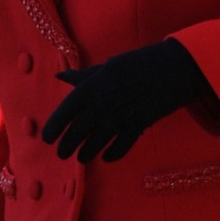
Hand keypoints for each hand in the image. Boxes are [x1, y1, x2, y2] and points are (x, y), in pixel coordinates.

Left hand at [41, 39, 213, 162]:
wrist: (173, 68)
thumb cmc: (139, 62)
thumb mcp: (108, 66)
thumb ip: (84, 76)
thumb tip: (61, 76)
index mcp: (93, 86)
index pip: (66, 110)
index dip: (55, 126)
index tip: (47, 138)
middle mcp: (102, 104)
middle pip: (78, 131)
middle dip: (68, 145)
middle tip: (62, 154)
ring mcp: (120, 116)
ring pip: (96, 142)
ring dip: (86, 152)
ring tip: (81, 158)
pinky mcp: (137, 126)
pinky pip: (120, 147)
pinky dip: (112, 154)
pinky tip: (106, 157)